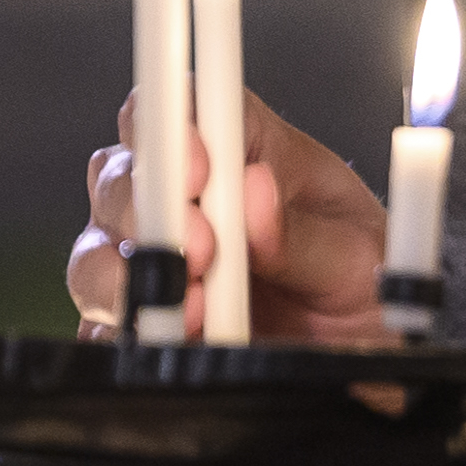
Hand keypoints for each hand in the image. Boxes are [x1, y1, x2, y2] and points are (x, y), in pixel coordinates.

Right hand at [69, 86, 395, 347]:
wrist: (369, 360)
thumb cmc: (367, 286)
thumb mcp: (364, 259)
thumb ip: (307, 235)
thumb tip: (253, 196)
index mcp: (247, 153)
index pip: (184, 105)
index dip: (176, 122)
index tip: (202, 164)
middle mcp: (185, 201)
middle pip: (120, 173)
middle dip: (147, 206)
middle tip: (204, 247)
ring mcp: (154, 264)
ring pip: (96, 251)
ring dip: (129, 277)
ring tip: (194, 310)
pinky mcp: (140, 328)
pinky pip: (99, 330)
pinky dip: (124, 337)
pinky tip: (172, 343)